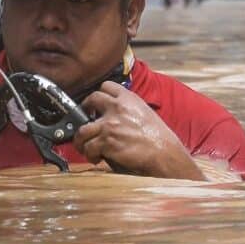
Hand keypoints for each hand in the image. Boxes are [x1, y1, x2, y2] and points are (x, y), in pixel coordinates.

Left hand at [73, 81, 204, 179]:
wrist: (164, 152)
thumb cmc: (159, 137)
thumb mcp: (144, 112)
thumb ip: (128, 108)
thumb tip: (114, 113)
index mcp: (128, 98)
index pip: (106, 86)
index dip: (97, 95)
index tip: (94, 103)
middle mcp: (117, 108)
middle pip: (90, 101)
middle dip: (83, 111)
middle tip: (84, 121)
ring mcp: (110, 124)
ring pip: (83, 130)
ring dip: (81, 140)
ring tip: (86, 147)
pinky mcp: (106, 141)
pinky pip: (88, 147)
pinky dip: (90, 154)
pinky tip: (96, 157)